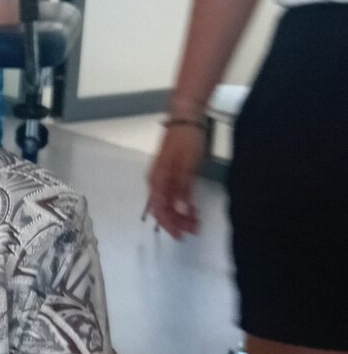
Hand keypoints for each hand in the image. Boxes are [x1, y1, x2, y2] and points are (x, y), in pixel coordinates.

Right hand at [146, 123, 205, 237]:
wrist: (186, 118)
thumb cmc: (187, 141)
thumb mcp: (187, 166)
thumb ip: (183, 189)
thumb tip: (180, 210)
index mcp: (158, 180)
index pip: (160, 209)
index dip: (170, 224)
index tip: (182, 235)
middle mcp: (157, 180)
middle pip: (163, 207)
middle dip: (178, 221)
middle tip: (195, 229)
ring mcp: (164, 176)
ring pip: (169, 201)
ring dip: (181, 213)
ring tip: (196, 220)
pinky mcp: (171, 171)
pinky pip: (173, 193)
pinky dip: (182, 203)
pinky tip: (192, 206)